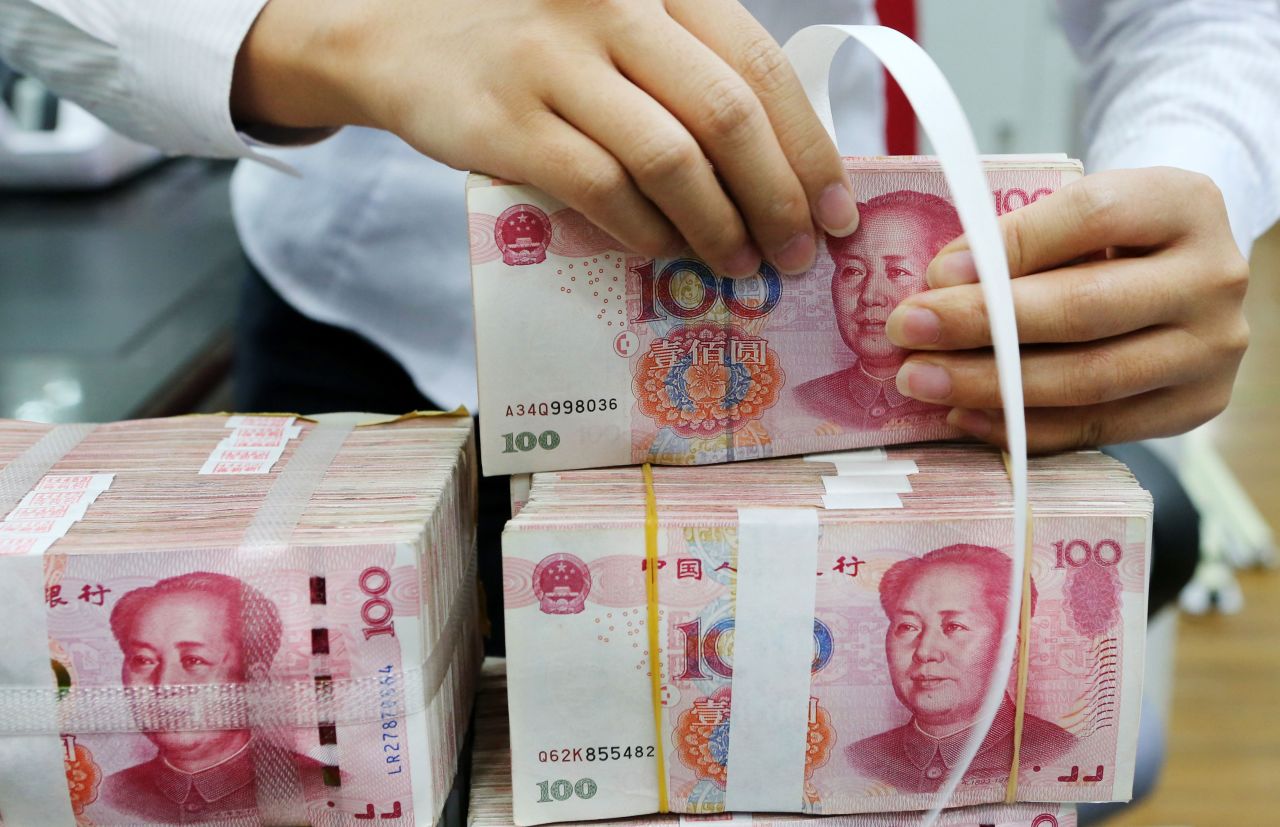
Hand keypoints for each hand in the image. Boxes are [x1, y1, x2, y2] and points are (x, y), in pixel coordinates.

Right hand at [230, 0, 858, 276]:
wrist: (402, 37)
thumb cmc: (535, 47)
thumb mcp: (621, 34)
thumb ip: (692, 78)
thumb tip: (786, 173)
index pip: (760, 65)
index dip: (809, 147)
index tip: (838, 212)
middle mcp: (612, 8)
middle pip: (728, 113)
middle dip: (779, 198)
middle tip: (798, 255)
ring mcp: (555, 62)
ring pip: (672, 158)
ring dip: (719, 226)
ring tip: (741, 267)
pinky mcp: (508, 122)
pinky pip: (602, 190)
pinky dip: (646, 232)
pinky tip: (664, 253)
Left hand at [886, 167, 1249, 451]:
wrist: (1179, 272)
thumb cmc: (1109, 238)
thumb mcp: (1078, 211)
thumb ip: (1020, 237)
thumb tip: (941, 284)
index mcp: (1185, 204)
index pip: (1090, 217)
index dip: (1008, 247)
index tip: (935, 274)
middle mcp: (1213, 278)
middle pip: (1086, 309)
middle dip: (982, 325)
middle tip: (908, 332)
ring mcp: (1211, 350)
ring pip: (1089, 379)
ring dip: (990, 385)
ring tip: (921, 380)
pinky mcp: (1194, 407)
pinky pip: (1095, 428)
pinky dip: (1021, 426)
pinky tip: (963, 415)